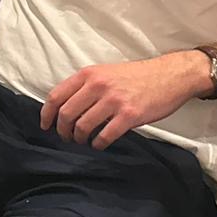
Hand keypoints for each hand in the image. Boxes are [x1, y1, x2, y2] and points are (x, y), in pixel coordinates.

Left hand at [40, 53, 212, 149]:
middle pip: (66, 114)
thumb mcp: (106, 72)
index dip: (47, 114)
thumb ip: (86, 86)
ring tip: (83, 141)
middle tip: (67, 137)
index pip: (56, 96)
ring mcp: (114, 100)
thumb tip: (66, 106)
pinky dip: (98, 143)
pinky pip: (105, 135)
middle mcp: (98, 86)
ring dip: (79, 138)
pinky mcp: (130, 115)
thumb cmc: (137, 76)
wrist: (170, 75)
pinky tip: (99, 144)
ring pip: (83, 126)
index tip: (46, 126)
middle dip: (63, 130)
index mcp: (89, 74)